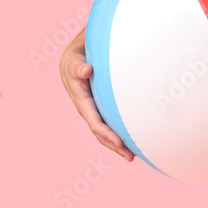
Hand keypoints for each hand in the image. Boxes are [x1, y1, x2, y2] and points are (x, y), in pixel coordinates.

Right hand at [59, 27, 134, 161]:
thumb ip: (78, 66)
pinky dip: (117, 131)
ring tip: (132, 155)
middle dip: (114, 145)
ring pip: (104, 129)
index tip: (119, 142)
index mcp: (80, 98)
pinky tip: (131, 138)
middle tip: (130, 156)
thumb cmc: (78, 54)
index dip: (105, 132)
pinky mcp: (100, 104)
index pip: (94, 120)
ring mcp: (93, 107)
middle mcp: (86, 106)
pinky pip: (109, 120)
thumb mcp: (75, 58)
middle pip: (100, 131)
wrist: (77, 52)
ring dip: (116, 143)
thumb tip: (86, 71)